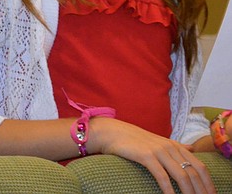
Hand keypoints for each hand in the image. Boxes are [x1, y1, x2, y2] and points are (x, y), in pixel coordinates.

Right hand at [91, 118, 215, 193]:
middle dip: (201, 190)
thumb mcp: (158, 141)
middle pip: (194, 173)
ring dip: (189, 192)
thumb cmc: (133, 139)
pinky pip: (162, 176)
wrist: (111, 132)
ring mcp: (159, 151)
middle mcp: (170, 147)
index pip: (200, 166)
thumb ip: (176, 145)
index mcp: (175, 145)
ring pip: (182, 175)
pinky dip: (169, 190)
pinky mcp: (146, 156)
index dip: (208, 183)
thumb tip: (192, 149)